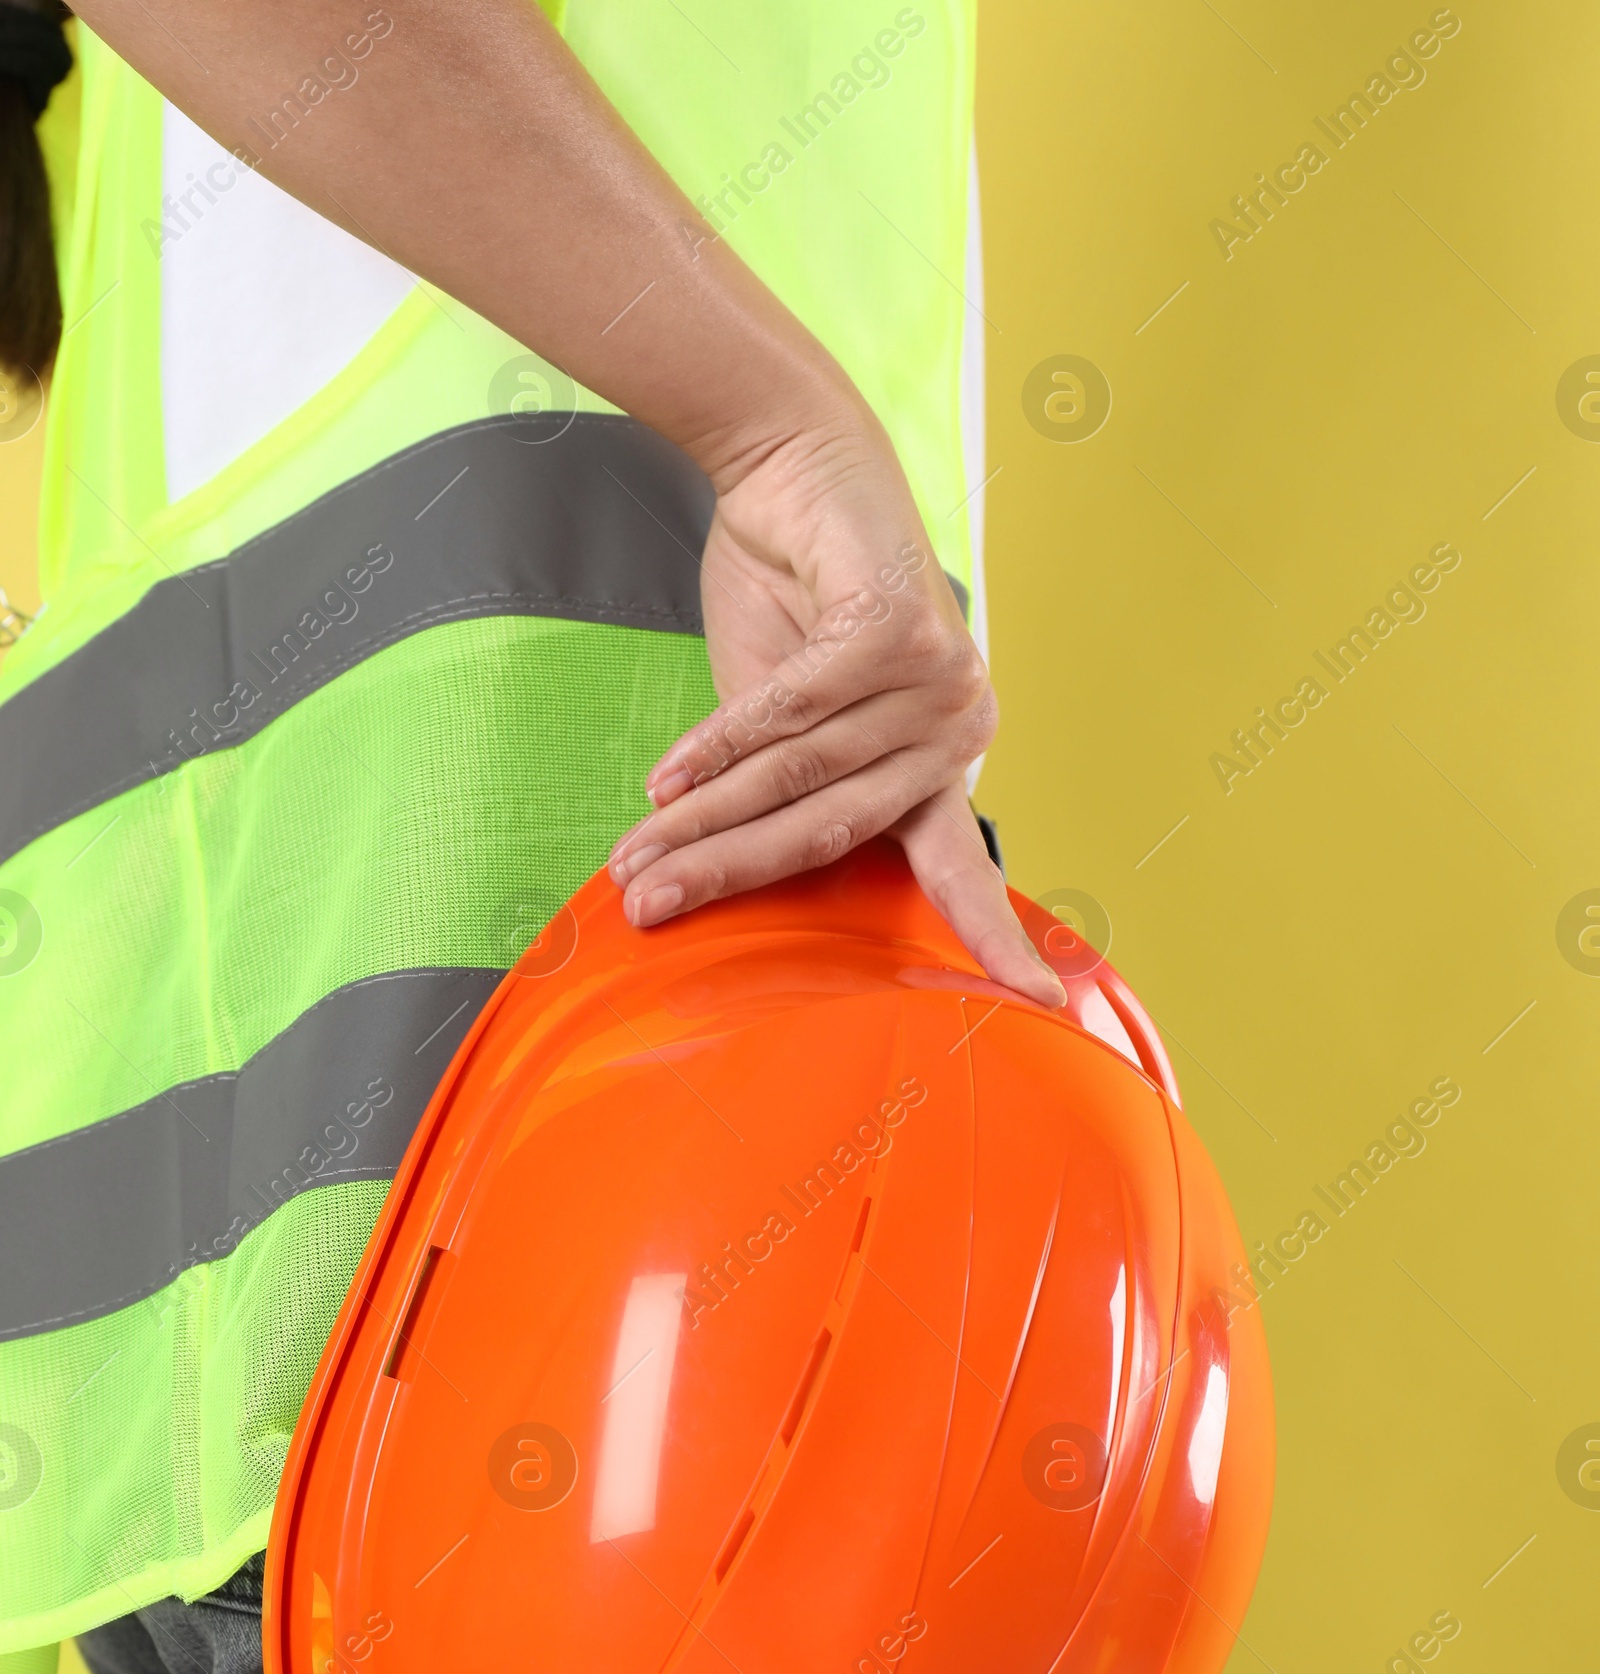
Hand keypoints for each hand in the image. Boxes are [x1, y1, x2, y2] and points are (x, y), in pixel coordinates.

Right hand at [609, 413, 1065, 1009]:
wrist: (796, 460)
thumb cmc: (793, 594)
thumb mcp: (789, 718)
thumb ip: (787, 790)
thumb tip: (720, 880)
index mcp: (944, 758)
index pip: (963, 866)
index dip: (992, 938)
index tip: (1044, 1006)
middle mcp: (957, 722)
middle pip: (832, 826)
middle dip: (732, 872)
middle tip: (650, 908)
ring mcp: (937, 678)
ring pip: (798, 774)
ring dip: (703, 819)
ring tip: (633, 857)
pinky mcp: (897, 633)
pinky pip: (788, 712)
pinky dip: (717, 745)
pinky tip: (664, 779)